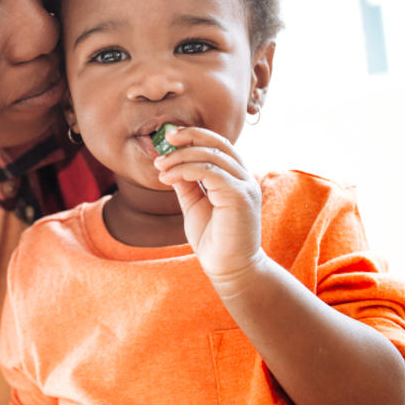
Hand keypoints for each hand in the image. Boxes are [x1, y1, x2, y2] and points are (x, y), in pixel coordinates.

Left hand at [152, 126, 264, 282]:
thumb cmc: (213, 239)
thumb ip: (186, 183)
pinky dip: (185, 170)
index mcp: (235, 176)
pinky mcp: (240, 197)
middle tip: (165, 139)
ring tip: (160, 166)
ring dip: (181, 157)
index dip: (194, 135)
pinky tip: (167, 178)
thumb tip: (170, 162)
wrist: (229, 269)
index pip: (217, 144)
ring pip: (211, 156)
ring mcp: (244, 186)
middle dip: (190, 136)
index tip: (169, 136)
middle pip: (218, 143)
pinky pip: (211, 172)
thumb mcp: (194, 204)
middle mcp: (244, 177)